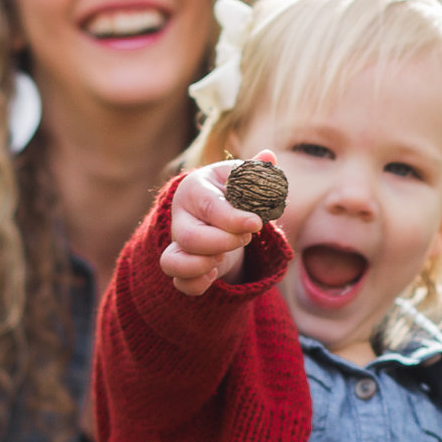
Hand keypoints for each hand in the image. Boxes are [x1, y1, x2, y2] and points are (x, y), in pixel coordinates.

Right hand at [161, 162, 264, 293]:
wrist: (217, 211)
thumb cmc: (232, 190)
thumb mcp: (243, 177)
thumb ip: (256, 171)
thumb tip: (268, 157)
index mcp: (194, 189)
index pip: (210, 207)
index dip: (234, 219)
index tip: (257, 224)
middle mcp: (179, 217)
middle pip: (191, 238)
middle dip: (224, 243)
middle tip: (245, 238)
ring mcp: (176, 243)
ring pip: (172, 263)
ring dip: (202, 265)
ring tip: (222, 258)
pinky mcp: (179, 265)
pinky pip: (179, 283)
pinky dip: (197, 284)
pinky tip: (216, 274)